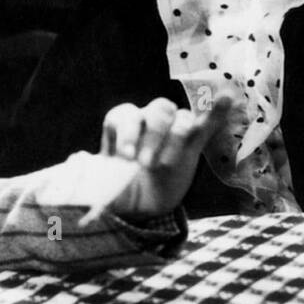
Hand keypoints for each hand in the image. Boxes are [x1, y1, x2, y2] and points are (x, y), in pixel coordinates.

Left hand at [80, 94, 232, 221]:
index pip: (123, 115)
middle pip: (155, 110)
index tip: (124, 158)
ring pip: (180, 119)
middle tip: (145, 165)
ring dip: (176, 138)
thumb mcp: (102, 184)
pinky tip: (226, 98)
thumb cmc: (118, 188)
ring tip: (166, 165)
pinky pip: (206, 124)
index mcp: (121, 127)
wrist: (141, 206)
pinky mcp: (193, 144)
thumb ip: (92, 175)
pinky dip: (216, 112)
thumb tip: (76, 162)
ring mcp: (172, 131)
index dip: (125, 133)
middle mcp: (147, 122)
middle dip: (152, 136)